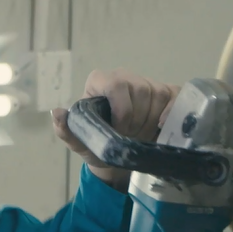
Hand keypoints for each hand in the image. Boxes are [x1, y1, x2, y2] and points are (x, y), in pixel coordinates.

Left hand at [53, 69, 179, 188]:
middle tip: (130, 136)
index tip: (119, 130)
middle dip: (138, 119)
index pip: (116, 84)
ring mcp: (146, 83)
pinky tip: (163, 127)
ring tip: (141, 134)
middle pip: (142, 90)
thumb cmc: (97, 145)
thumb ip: (66, 131)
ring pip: (159, 94)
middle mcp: (124, 77)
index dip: (122, 109)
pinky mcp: (165, 93)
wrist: (118, 154)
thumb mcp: (80, 143)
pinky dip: (173, 112)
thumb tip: (57, 113)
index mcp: (100, 81)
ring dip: (153, 120)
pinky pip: (175, 95)